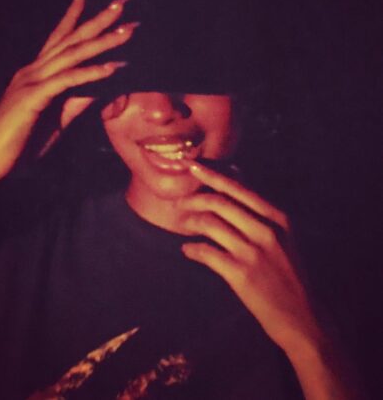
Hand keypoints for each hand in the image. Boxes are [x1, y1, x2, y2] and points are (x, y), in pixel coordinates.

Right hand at [0, 0, 136, 186]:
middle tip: (124, 2)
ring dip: (103, 41)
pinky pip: (67, 81)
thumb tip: (99, 87)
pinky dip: (90, 73)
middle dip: (99, 19)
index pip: (58, 38)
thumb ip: (77, 100)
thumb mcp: (56, 118)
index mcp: (35, 72)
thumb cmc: (20, 142)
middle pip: (71, 39)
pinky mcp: (33, 97)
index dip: (74, 16)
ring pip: (72, 54)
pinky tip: (112, 67)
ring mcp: (31, 81)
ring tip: (127, 29)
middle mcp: (33, 70)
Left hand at [178, 162, 322, 353]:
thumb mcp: (283, 236)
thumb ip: (259, 212)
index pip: (237, 188)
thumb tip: (232, 180)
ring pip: (209, 223)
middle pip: (218, 202)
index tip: (190, 166)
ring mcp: (253, 252)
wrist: (302, 316)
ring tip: (183, 226)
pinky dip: (192, 249)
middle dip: (192, 199)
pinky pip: (206, 252)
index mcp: (277, 217)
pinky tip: (188, 250)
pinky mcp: (241, 274)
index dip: (210, 174)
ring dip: (189, 222)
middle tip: (179, 203)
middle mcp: (266, 230)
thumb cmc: (288, 273)